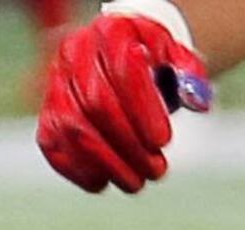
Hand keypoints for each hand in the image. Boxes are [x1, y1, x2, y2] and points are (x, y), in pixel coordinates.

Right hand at [40, 0, 207, 191]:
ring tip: (135, 183)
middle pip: (95, 105)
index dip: (142, 110)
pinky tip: (103, 183)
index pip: (122, 72)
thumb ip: (191, 74)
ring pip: (72, 130)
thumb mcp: (177, 56)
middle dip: (127, 144)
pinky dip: (77, 170)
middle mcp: (75, 54)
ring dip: (105, 163)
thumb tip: (198, 101)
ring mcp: (54, 87)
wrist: (118, 55)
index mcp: (111, 31)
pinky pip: (54, 147)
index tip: (164, 142)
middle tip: (156, 171)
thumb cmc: (152, 59)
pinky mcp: (47, 116)